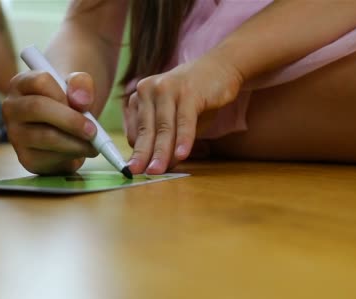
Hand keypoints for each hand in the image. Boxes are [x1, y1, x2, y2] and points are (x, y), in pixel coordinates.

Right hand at [2, 71, 98, 174]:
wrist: (69, 131)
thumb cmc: (70, 103)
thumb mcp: (78, 87)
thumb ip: (81, 84)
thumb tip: (81, 101)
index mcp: (22, 84)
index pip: (39, 81)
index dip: (64, 93)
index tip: (83, 104)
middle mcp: (12, 108)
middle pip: (37, 107)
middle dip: (70, 120)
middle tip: (93, 130)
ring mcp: (16, 135)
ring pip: (46, 136)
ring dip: (75, 141)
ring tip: (93, 143)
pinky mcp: (26, 158)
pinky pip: (51, 157)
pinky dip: (72, 155)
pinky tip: (82, 151)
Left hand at [125, 54, 243, 174]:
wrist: (220, 68)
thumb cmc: (195, 97)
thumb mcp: (176, 118)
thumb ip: (167, 138)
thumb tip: (161, 165)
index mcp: (140, 96)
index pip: (135, 130)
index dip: (138, 152)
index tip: (140, 170)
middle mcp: (149, 90)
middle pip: (146, 130)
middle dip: (143, 155)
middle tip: (140, 174)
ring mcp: (168, 89)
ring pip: (163, 128)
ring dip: (161, 152)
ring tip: (158, 171)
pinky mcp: (189, 92)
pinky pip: (184, 121)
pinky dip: (183, 139)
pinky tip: (182, 155)